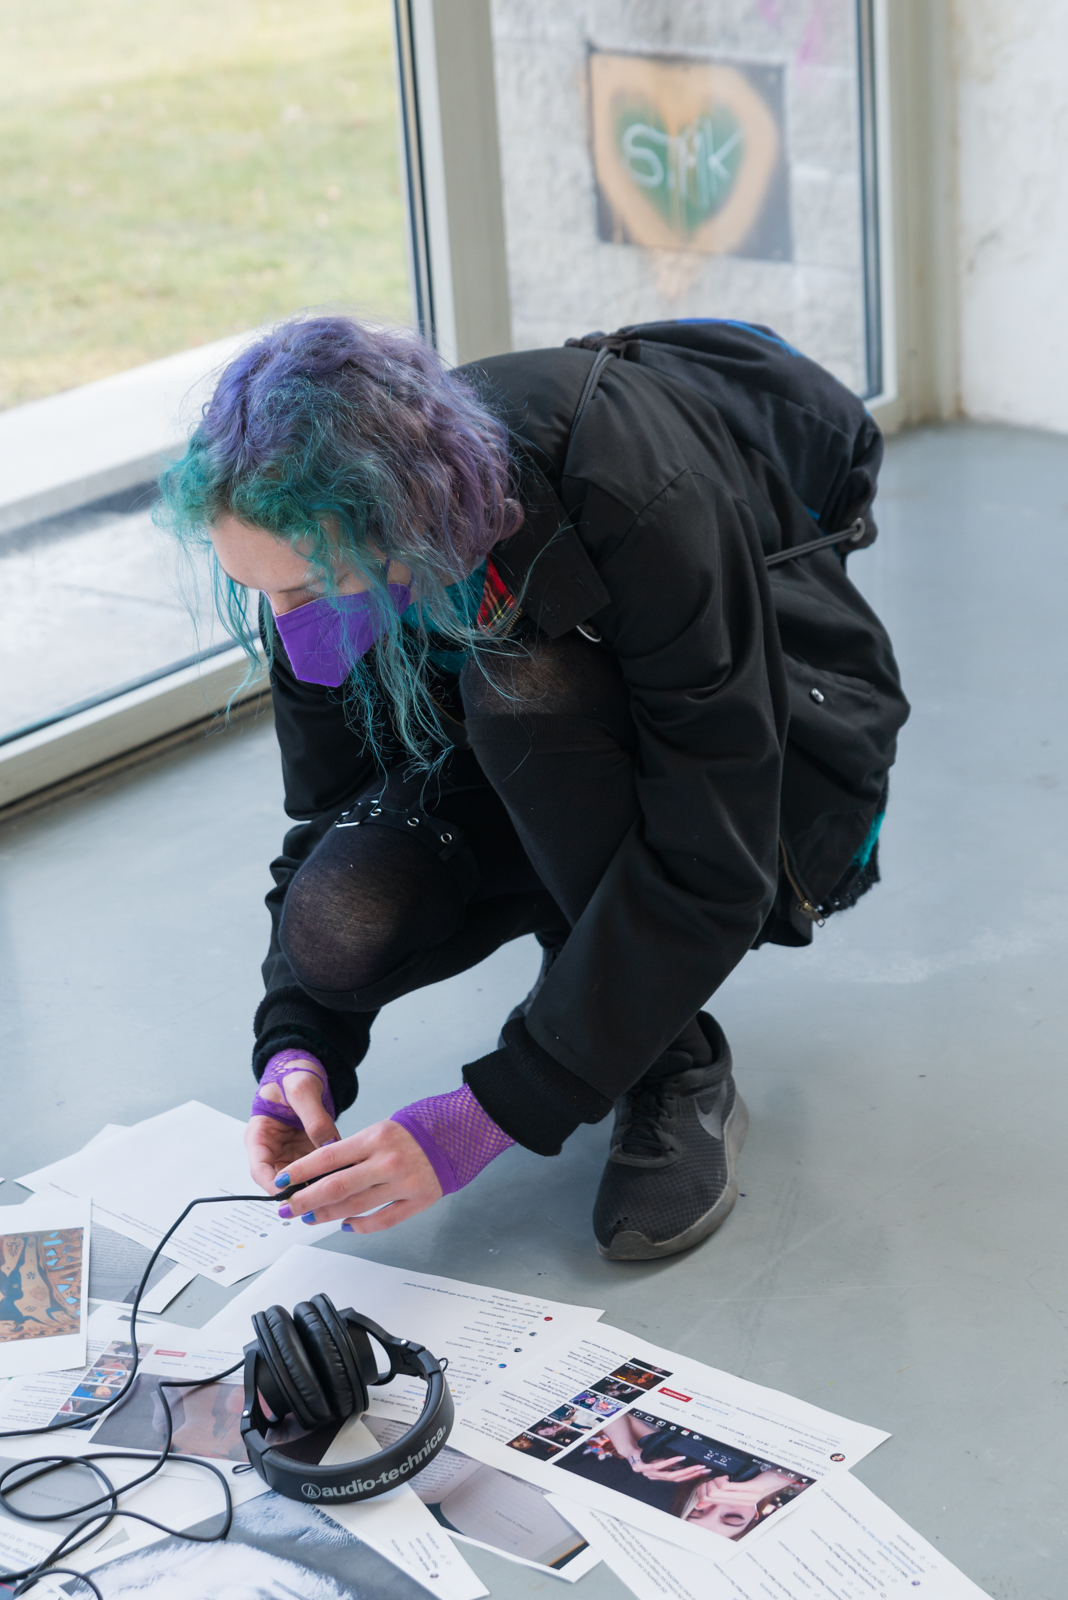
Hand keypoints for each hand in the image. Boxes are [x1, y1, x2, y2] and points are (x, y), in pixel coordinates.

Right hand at [245, 1058, 339, 1192]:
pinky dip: (329, 1175)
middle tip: (322, 1198)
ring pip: (301, 1179)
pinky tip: (345, 1177)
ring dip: (316, 1186)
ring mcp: (291, 1153)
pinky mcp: (308, 1152)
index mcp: (259, 1136)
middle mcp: (273, 1150)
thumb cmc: (293, 1074)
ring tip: (338, 1191)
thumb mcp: (302, 1090)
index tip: (292, 1195)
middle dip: (299, 1191)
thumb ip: (314, 1117)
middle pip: (281, 1181)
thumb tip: (328, 1145)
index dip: (273, 1186)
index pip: (260, 1170)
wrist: (304, 1069)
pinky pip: (317, 1170)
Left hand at [272, 1120, 443, 1233]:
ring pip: (355, 1207)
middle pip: (336, 1187)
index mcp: (376, 1138)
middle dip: (305, 1200)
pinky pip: (382, 1220)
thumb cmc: (421, 1127)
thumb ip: (356, 1151)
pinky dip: (360, 1226)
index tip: (281, 1182)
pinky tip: (345, 1225)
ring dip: (327, 1215)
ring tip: (309, 1218)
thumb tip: (323, 1175)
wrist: (464, 1130)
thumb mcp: (383, 1128)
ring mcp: (404, 1184)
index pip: (327, 1157)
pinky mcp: (419, 1201)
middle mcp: (387, 1162)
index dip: (300, 1172)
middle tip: (287, 1208)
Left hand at [628, 1453, 710, 1483]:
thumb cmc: (644, 1452)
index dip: (690, 1476)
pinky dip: (670, 1462)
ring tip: (695, 1466)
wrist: (628, 1447)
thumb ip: (670, 1460)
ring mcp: (648, 1473)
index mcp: (659, 1475)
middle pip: (676, 1478)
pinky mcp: (642, 1466)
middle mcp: (654, 1476)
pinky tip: (679, 1458)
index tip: (702, 1472)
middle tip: (703, 1469)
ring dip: (684, 1470)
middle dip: (691, 1474)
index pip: (677, 1478)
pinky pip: (659, 1466)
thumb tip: (685, 1459)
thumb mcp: (659, 1456)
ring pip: (669, 1475)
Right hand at [694, 1472, 795, 1507]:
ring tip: (723, 1477)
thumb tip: (704, 1498)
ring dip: (715, 1481)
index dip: (701, 1490)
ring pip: (717, 1492)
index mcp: (736, 1502)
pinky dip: (724, 1480)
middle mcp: (740, 1502)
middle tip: (715, 1479)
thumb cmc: (759, 1477)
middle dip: (706, 1484)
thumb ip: (724, 1491)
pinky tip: (728, 1476)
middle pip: (710, 1496)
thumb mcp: (740, 1485)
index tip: (707, 1483)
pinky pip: (730, 1487)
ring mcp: (746, 1496)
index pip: (707, 1501)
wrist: (781, 1476)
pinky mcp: (752, 1489)